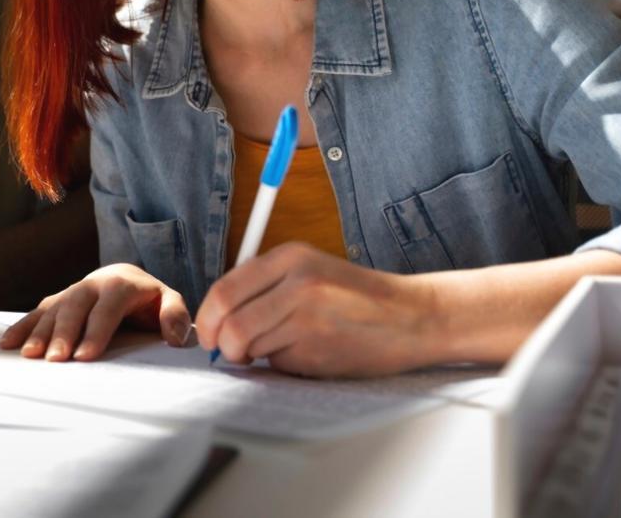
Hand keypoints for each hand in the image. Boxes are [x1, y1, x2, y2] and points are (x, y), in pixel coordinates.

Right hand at [0, 263, 190, 361]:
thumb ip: (175, 315)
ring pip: (54, 309)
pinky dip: (23, 326)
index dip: (95, 332)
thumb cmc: (149, 299)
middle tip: (55, 360)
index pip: (107, 308)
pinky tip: (9, 343)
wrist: (127, 279)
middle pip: (75, 307)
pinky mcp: (59, 299)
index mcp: (120, 283)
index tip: (85, 357)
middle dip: (63, 334)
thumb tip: (175, 337)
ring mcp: (72, 291)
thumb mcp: (170, 301)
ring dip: (39, 331)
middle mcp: (92, 283)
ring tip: (30, 356)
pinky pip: (38, 311)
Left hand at [194, 242, 435, 377]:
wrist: (412, 317)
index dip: (207, 318)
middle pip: (229, 321)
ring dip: (255, 355)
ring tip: (281, 348)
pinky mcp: (319, 348)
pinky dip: (283, 364)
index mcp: (290, 257)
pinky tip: (309, 354)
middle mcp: (297, 282)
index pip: (224, 289)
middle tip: (229, 352)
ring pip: (249, 344)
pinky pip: (278, 362)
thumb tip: (216, 318)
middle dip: (221, 343)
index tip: (207, 334)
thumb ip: (265, 285)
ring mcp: (308, 316)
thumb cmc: (356, 298)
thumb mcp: (309, 271)